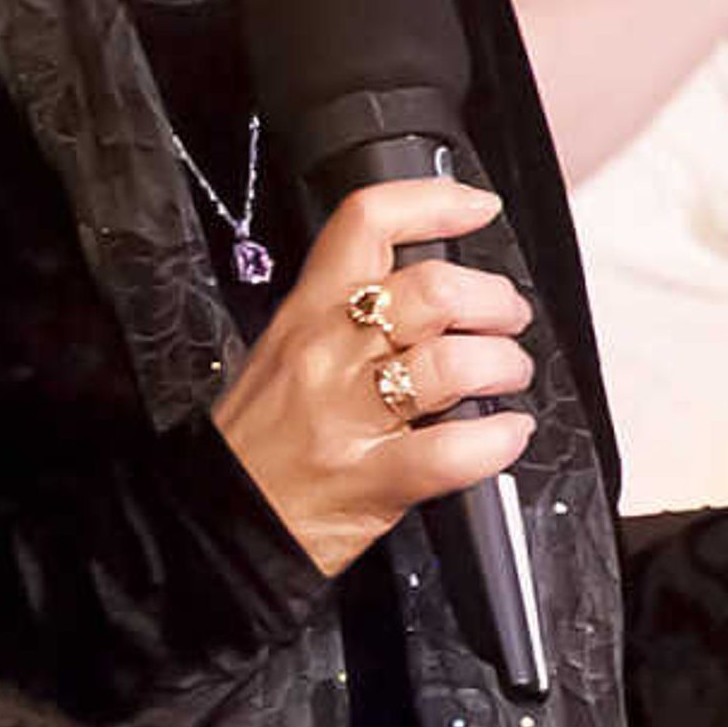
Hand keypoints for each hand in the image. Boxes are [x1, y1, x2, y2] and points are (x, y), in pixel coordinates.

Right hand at [211, 179, 535, 578]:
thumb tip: (431, 291)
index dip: (433, 202)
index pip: (367, 224)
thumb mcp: (286, 351)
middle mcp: (329, 354)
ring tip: (508, 374)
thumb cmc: (260, 441)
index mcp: (307, 313)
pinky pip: (453, 451)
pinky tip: (506, 435)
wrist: (219, 523)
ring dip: (503, 364)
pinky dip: (497, 439)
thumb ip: (346, 315)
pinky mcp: (372, 480)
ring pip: (452, 363)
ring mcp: (350, 417)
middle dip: (493, 299)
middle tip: (506, 317)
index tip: (477, 208)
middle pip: (432, 290)